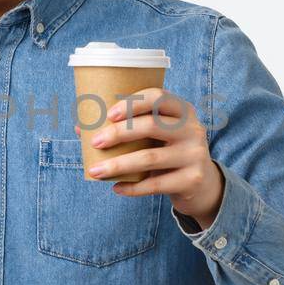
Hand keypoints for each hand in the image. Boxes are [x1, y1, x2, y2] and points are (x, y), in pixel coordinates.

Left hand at [76, 87, 224, 230]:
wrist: (202, 184)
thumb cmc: (167, 151)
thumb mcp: (156, 136)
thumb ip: (127, 128)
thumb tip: (81, 128)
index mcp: (182, 110)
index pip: (158, 96)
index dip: (132, 103)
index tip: (109, 115)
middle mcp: (192, 129)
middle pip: (152, 125)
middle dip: (119, 133)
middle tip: (95, 143)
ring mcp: (195, 154)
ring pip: (150, 158)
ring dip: (118, 165)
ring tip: (95, 171)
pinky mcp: (193, 179)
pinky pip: (156, 183)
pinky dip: (133, 187)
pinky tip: (116, 187)